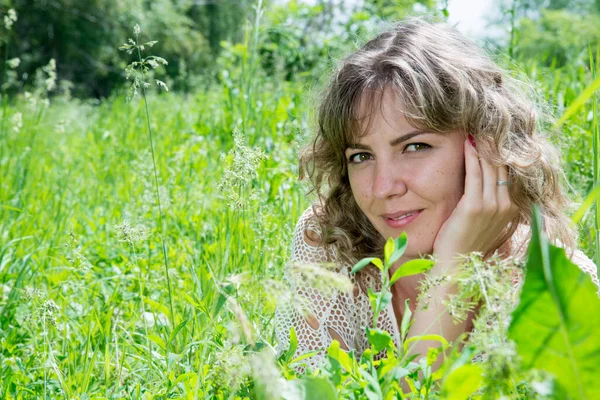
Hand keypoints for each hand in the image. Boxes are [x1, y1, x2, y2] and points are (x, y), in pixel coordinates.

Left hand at [432, 137, 517, 263]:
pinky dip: (472, 156)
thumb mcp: (483, 221)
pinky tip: (467, 143)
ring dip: (483, 145)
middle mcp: (505, 205)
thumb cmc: (465, 243)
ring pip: (490, 167)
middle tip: (484, 124)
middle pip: (502, 166)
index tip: (493, 135)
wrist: (456, 265)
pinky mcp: (475, 207)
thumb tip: (482, 183)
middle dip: (493, 144)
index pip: (508, 172)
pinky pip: (474, 174)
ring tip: (475, 128)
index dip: (501, 153)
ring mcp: (492, 206)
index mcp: (510, 208)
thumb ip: (488, 202)